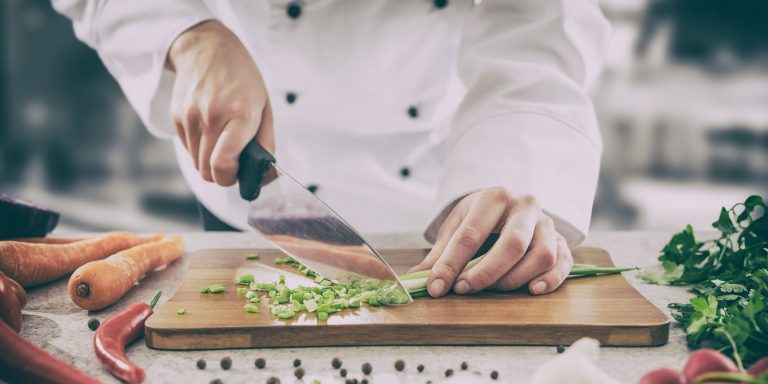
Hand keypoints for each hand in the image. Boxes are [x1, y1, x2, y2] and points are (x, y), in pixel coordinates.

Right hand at [166, 20, 274, 185]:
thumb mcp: (264, 105)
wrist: (206, 48)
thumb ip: (266, 141)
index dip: (229, 178)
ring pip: (196, 163)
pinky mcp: (177, 117)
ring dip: (210, 162)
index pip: (223, 163)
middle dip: (221, 174)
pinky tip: (209, 131)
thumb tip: (263, 173)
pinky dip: (199, 149)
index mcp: (239, 113)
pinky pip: (188, 150)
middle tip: (233, 162)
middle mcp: (211, 116)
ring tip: (222, 142)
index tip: (237, 174)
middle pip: (207, 170)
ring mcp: (190, 116)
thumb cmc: (242, 78)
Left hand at [409, 188, 572, 297]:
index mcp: (494, 197)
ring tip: (493, 289)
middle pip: (512, 244)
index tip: (436, 287)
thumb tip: (414, 279)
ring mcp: (546, 223)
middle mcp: (525, 206)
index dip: (451, 264)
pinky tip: (532, 290)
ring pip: (541, 255)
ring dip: (515, 278)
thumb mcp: (457, 226)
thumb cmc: (480, 218)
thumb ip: (439, 254)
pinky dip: (550, 279)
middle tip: (464, 289)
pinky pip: (563, 261)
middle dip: (485, 272)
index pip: (471, 233)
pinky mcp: (561, 240)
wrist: (509, 203)